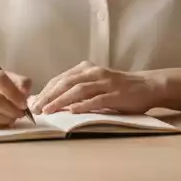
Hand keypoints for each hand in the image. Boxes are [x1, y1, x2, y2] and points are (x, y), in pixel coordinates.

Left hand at [31, 61, 159, 115]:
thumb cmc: (119, 89)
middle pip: (66, 82)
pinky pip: (96, 99)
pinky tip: (71, 111)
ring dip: (60, 100)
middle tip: (35, 108)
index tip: (33, 102)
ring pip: (78, 90)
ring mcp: (105, 82)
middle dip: (48, 96)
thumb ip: (78, 90)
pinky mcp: (115, 94)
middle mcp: (94, 72)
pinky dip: (82, 105)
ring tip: (48, 110)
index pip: (61, 79)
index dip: (46, 90)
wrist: (147, 86)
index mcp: (86, 69)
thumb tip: (53, 102)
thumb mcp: (96, 85)